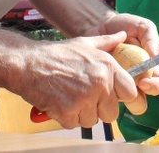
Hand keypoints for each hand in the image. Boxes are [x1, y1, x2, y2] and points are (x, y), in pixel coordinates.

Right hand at [17, 32, 142, 128]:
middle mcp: (100, 84)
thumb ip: (107, 42)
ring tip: (71, 96)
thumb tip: (123, 35)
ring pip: (93, 120)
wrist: (28, 64)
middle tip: (85, 96)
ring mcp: (84, 100)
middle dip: (100, 108)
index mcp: (108, 67)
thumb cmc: (57, 54)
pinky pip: (76, 124)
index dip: (121, 96)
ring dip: (82, 113)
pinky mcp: (68, 113)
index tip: (112, 96)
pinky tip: (61, 102)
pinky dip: (68, 117)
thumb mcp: (85, 43)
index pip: (130, 93)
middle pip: (112, 112)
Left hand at [83, 13, 158, 111]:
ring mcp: (116, 85)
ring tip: (108, 83)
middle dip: (134, 99)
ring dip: (115, 97)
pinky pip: (102, 97)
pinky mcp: (101, 86)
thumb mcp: (141, 26)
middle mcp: (134, 82)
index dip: (153, 87)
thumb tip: (155, 56)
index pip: (157, 85)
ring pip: (119, 104)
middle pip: (140, 103)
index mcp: (148, 70)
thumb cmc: (124, 26)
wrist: (98, 25)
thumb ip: (151, 37)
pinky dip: (99, 92)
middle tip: (124, 87)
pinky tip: (96, 80)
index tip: (143, 82)